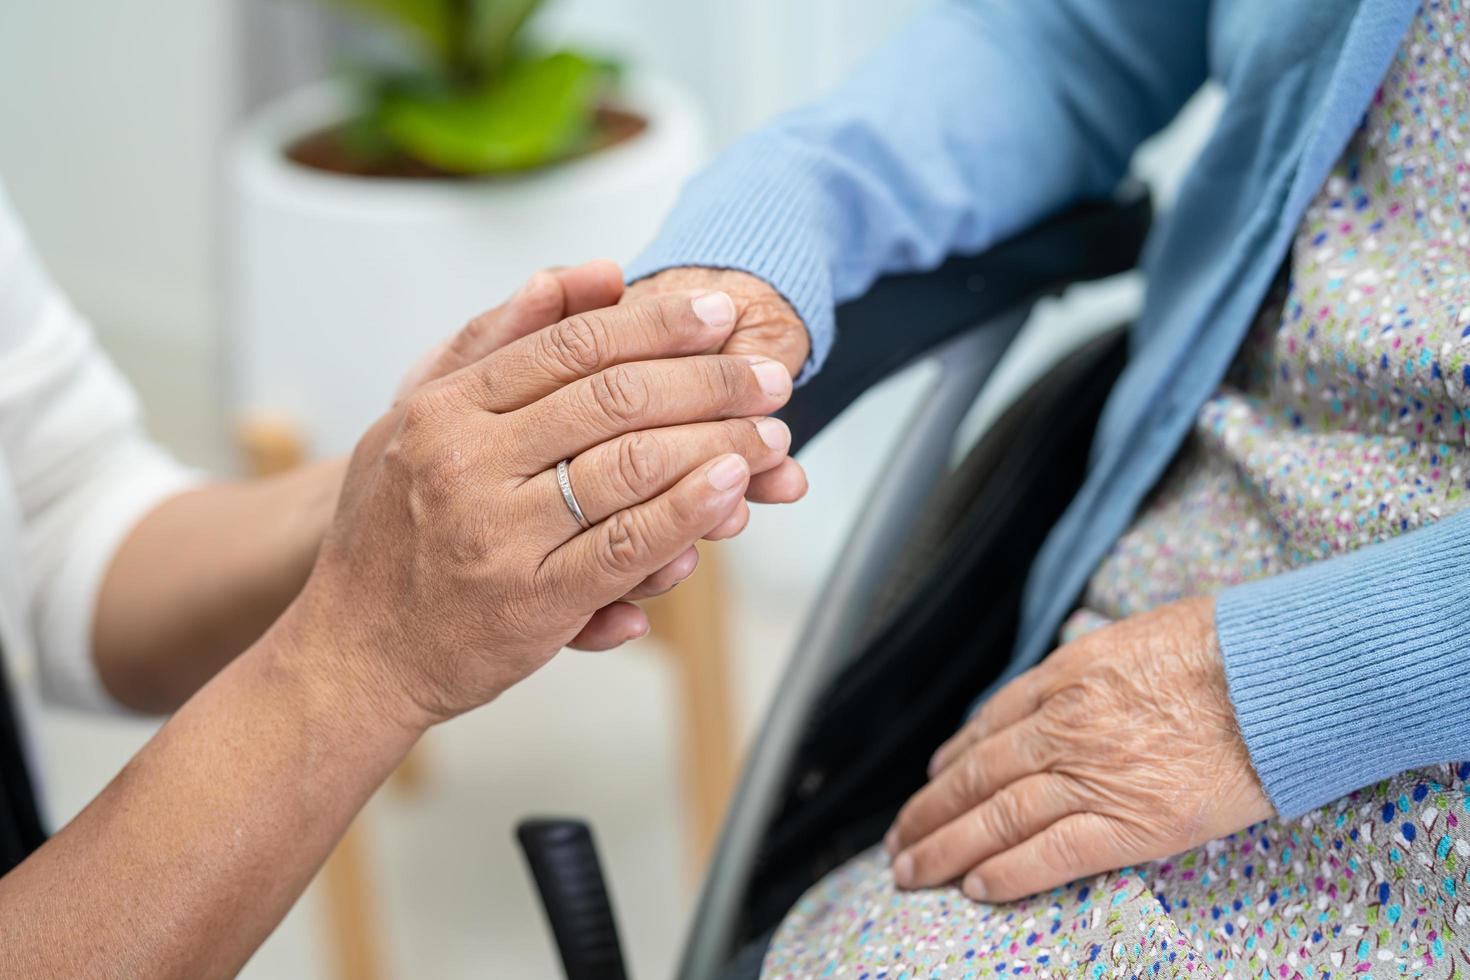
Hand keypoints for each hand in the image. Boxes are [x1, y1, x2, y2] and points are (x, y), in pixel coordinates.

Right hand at [399, 262, 798, 646]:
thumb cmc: (391, 531)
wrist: (353, 651)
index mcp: (446, 408)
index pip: (571, 345)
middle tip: (769, 375)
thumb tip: (579, 275)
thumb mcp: (417, 417)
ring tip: (770, 432)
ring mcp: (499, 532)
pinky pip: (627, 546)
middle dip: (707, 381)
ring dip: (716, 443)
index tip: (718, 314)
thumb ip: (496, 341)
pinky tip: (732, 490)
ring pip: (631, 466)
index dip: (657, 324)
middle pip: (614, 398)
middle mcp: (467, 461)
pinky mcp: (532, 599)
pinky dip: (688, 513)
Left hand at [884, 596, 1272, 902]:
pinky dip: (1007, 872)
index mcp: (1067, 676)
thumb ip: (1096, 666)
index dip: (953, 758)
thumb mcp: (1142, 632)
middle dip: (929, 811)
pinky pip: (1051, 853)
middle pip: (976, 776)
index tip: (934, 780)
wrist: (1282, 674)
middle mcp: (1065, 726)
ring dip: (945, 847)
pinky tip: (975, 887)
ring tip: (914, 870)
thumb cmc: (1229, 648)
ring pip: (996, 817)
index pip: (989, 725)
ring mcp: (1094, 774)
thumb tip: (1079, 680)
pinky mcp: (1132, 822)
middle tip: (900, 838)